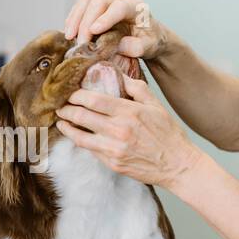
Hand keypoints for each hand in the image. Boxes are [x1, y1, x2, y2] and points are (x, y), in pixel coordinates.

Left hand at [55, 73, 201, 187]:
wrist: (177, 165)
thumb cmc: (169, 134)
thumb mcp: (156, 105)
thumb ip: (137, 88)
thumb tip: (119, 74)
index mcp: (129, 112)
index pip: (94, 100)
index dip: (77, 95)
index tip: (70, 93)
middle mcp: (119, 130)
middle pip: (82, 116)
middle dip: (66, 109)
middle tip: (60, 106)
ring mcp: (114, 149)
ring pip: (80, 137)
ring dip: (67, 127)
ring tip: (61, 121)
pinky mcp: (113, 164)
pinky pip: (90, 150)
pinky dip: (80, 142)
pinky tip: (76, 136)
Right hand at [63, 0, 167, 58]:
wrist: (147, 36)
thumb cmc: (150, 40)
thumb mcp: (150, 47)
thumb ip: (137, 47)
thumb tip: (118, 45)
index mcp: (136, 7)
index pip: (119, 7)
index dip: (105, 18)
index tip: (93, 31)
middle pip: (97, 2)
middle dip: (85, 22)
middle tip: (81, 43)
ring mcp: (106, 2)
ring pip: (85, 2)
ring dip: (75, 19)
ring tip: (70, 37)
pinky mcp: (95, 8)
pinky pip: (80, 8)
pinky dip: (73, 20)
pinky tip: (70, 34)